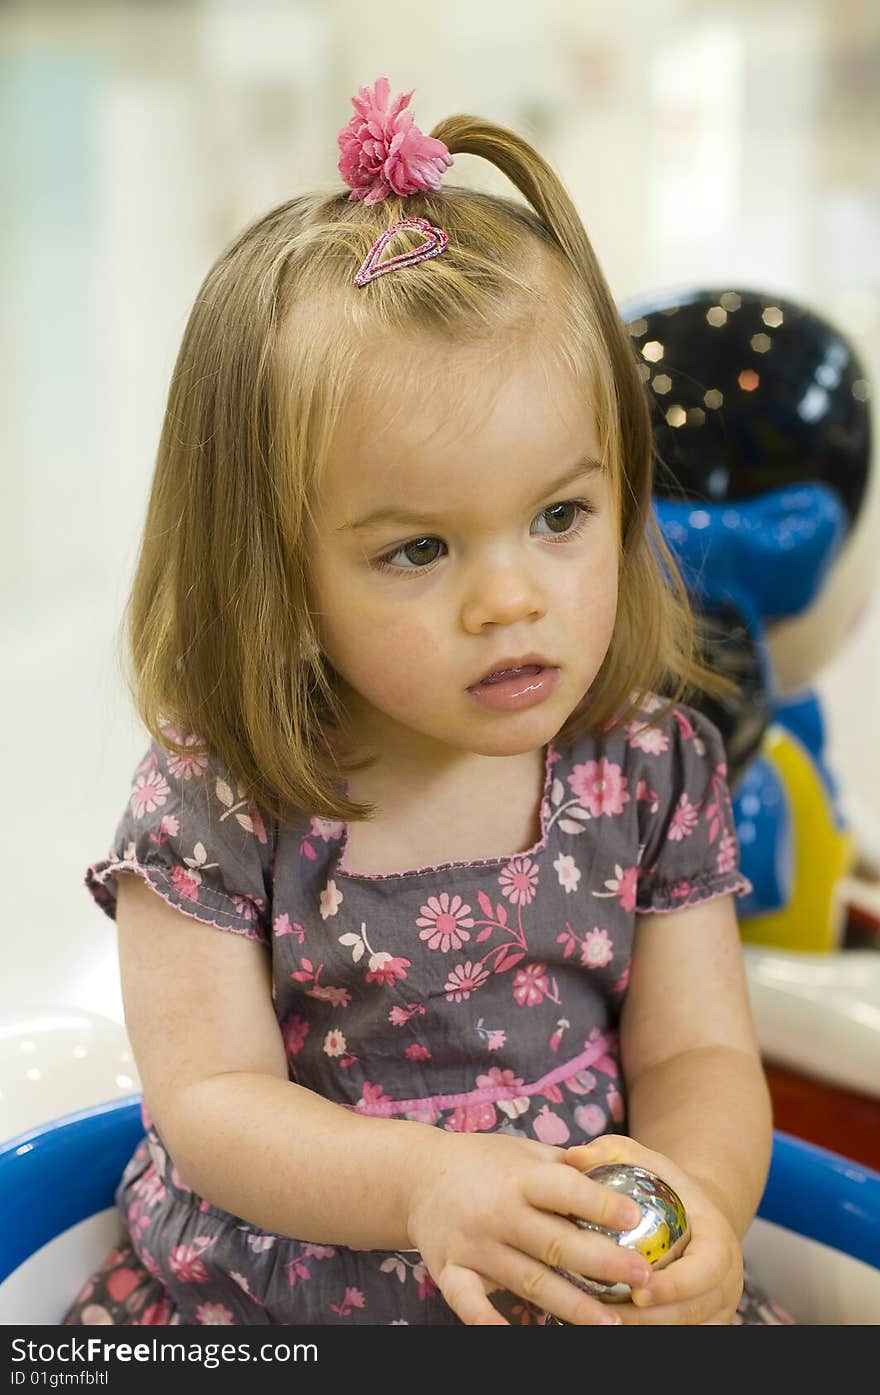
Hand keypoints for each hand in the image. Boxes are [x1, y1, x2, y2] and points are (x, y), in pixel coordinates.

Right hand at [404, 1129, 656, 1324]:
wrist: (416, 1175)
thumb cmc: (484, 1162)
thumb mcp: (524, 1150)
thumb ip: (567, 1165)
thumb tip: (620, 1167)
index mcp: (520, 1177)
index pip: (564, 1189)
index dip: (598, 1203)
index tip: (633, 1216)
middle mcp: (498, 1212)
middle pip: (555, 1243)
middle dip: (601, 1262)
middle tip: (642, 1277)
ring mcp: (474, 1245)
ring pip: (529, 1280)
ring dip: (571, 1305)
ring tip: (610, 1323)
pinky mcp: (451, 1270)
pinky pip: (470, 1303)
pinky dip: (489, 1323)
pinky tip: (514, 1339)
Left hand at [563, 1135, 743, 1324]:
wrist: (696, 1213)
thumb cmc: (665, 1184)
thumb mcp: (642, 1158)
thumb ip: (611, 1151)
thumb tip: (574, 1157)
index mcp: (719, 1242)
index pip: (704, 1271)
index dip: (674, 1286)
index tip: (638, 1290)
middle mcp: (726, 1280)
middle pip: (692, 1311)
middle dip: (650, 1319)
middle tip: (608, 1316)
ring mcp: (719, 1306)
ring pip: (687, 1330)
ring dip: (646, 1330)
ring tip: (605, 1324)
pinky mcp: (707, 1323)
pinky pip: (683, 1335)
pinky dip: (649, 1333)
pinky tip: (612, 1327)